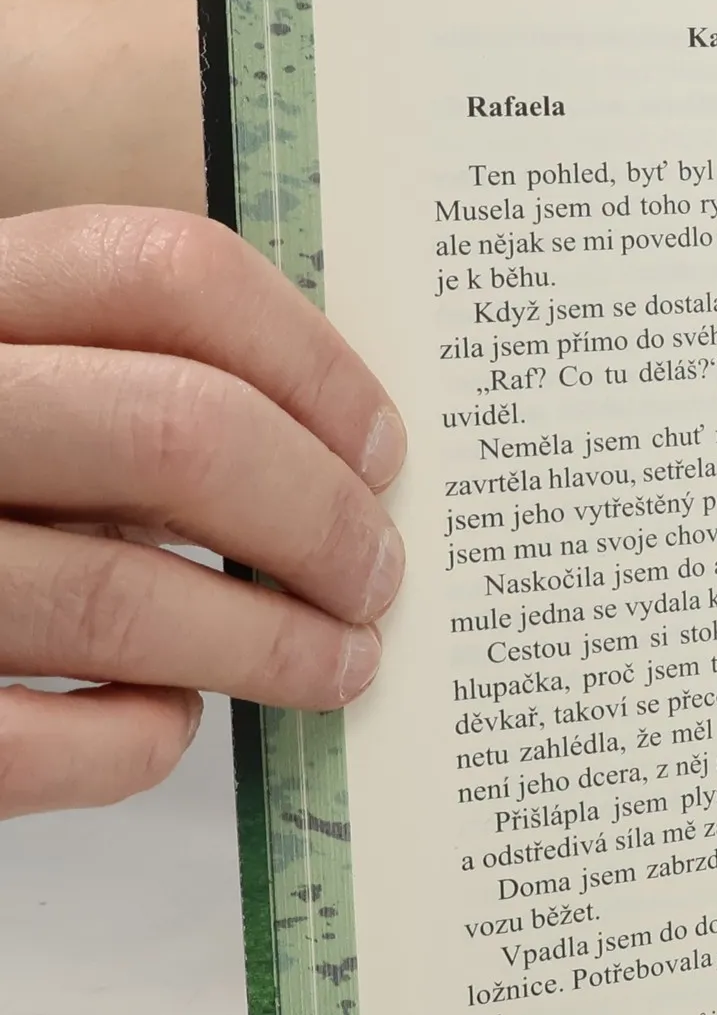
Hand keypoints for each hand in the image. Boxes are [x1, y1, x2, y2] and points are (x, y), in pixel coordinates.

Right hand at [0, 206, 406, 816]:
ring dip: (272, 647)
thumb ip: (134, 390)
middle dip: (322, 519)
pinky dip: (139, 741)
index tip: (383, 455)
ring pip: (118, 597)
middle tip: (377, 578)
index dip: (314, 365)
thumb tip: (348, 469)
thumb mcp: (33, 388)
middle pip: (178, 428)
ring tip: (340, 664)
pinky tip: (167, 720)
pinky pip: (40, 742)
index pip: (164, 272)